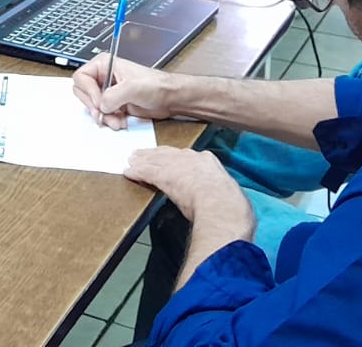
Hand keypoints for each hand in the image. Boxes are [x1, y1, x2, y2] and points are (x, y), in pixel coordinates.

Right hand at [71, 53, 178, 129]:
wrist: (169, 98)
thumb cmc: (156, 85)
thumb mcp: (133, 87)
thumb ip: (113, 95)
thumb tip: (101, 105)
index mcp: (104, 65)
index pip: (82, 77)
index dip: (88, 91)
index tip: (100, 102)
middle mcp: (103, 77)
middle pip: (83, 92)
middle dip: (94, 106)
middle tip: (104, 113)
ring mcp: (108, 92)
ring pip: (92, 106)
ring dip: (103, 116)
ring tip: (116, 120)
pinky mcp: (113, 104)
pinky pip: (102, 114)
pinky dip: (109, 120)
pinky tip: (120, 120)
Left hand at [124, 146, 253, 228]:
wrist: (222, 208)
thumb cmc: (232, 207)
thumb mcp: (229, 193)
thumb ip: (219, 191)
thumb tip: (220, 199)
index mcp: (209, 162)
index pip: (187, 156)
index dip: (175, 158)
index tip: (169, 159)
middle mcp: (192, 158)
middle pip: (167, 154)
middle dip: (154, 155)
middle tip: (142, 155)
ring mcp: (177, 166)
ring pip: (155, 161)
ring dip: (142, 162)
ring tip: (132, 162)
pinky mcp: (164, 176)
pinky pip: (146, 172)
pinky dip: (137, 173)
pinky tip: (129, 173)